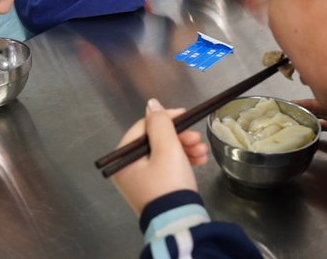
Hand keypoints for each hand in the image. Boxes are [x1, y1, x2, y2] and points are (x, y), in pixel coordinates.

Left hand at [111, 99, 207, 215]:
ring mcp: (141, 181)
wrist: (180, 223)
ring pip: (163, 154)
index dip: (165, 118)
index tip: (186, 115)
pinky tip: (200, 160)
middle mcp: (127, 170)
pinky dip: (182, 162)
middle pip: (155, 141)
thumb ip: (160, 123)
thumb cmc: (170, 183)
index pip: (143, 128)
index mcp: (123, 160)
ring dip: (184, 149)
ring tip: (203, 152)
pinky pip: (166, 168)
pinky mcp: (155, 190)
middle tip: (197, 139)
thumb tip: (152, 104)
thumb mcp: (167, 148)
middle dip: (179, 137)